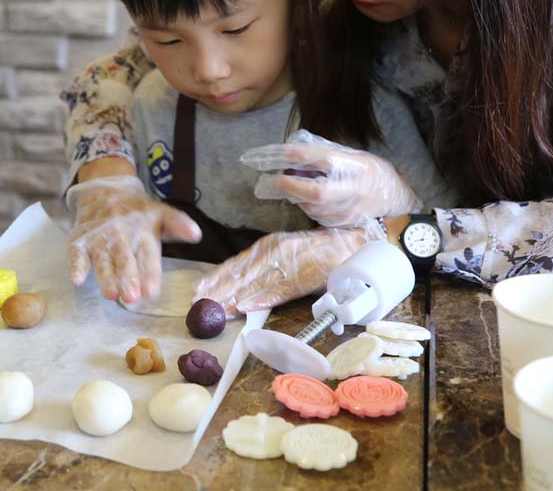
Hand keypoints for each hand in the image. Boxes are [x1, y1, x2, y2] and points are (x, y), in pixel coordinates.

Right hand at [66, 175, 201, 302]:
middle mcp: (121, 237)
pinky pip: (77, 254)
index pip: (148, 256)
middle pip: (125, 260)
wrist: (105, 190)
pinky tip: (77, 279)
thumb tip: (197, 234)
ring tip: (111, 294)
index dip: (150, 274)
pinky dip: (76, 266)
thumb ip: (178, 225)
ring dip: (106, 277)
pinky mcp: (81, 240)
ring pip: (103, 260)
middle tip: (132, 297)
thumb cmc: (137, 211)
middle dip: (128, 279)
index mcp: (143, 233)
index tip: (152, 291)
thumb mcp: (161, 214)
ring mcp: (100, 239)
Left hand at [192, 227, 377, 317]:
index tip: (197, 289)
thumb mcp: (287, 253)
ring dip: (234, 298)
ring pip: (256, 283)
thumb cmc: (321, 250)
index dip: (216, 277)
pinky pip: (281, 289)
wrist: (355, 241)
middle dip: (218, 291)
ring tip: (216, 310)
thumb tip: (242, 290)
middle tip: (198, 305)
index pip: (236, 264)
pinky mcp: (306, 275)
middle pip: (241, 275)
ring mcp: (290, 263)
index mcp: (268, 247)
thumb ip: (266, 270)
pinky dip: (263, 298)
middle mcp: (275, 252)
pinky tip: (247, 307)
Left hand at [241, 129, 422, 227]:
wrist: (395, 199)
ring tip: (290, 187)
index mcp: (360, 168)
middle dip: (292, 186)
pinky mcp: (346, 224)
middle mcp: (356, 190)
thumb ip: (331, 154)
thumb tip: (297, 151)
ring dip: (297, 198)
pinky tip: (304, 198)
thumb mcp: (357, 157)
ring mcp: (351, 211)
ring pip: (314, 208)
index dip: (304, 156)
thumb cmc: (373, 173)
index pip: (329, 160)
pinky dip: (307, 207)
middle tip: (278, 179)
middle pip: (319, 192)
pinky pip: (319, 217)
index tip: (285, 152)